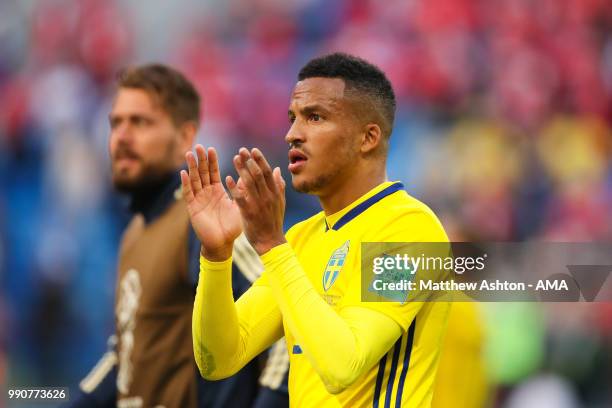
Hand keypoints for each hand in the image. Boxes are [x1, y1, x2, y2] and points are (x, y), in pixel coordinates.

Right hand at [181, 145, 241, 260]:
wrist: (223, 244)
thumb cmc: (232, 227)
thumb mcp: (239, 205)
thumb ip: (241, 190)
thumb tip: (247, 175)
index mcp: (217, 191)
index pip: (213, 172)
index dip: (212, 161)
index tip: (212, 148)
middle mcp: (206, 194)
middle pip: (202, 173)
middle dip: (200, 160)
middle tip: (199, 146)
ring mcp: (198, 200)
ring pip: (194, 180)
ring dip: (191, 167)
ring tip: (189, 154)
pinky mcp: (193, 209)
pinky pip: (189, 194)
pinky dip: (186, 184)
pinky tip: (184, 173)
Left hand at [226, 148, 286, 254]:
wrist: (270, 242)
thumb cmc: (274, 222)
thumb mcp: (280, 203)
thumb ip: (279, 185)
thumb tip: (278, 169)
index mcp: (275, 193)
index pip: (268, 172)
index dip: (260, 160)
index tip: (253, 150)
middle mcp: (268, 196)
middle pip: (258, 174)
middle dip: (250, 161)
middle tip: (241, 150)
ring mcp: (258, 204)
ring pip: (250, 183)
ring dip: (242, 169)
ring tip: (235, 158)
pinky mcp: (249, 213)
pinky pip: (240, 198)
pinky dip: (234, 187)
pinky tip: (227, 178)